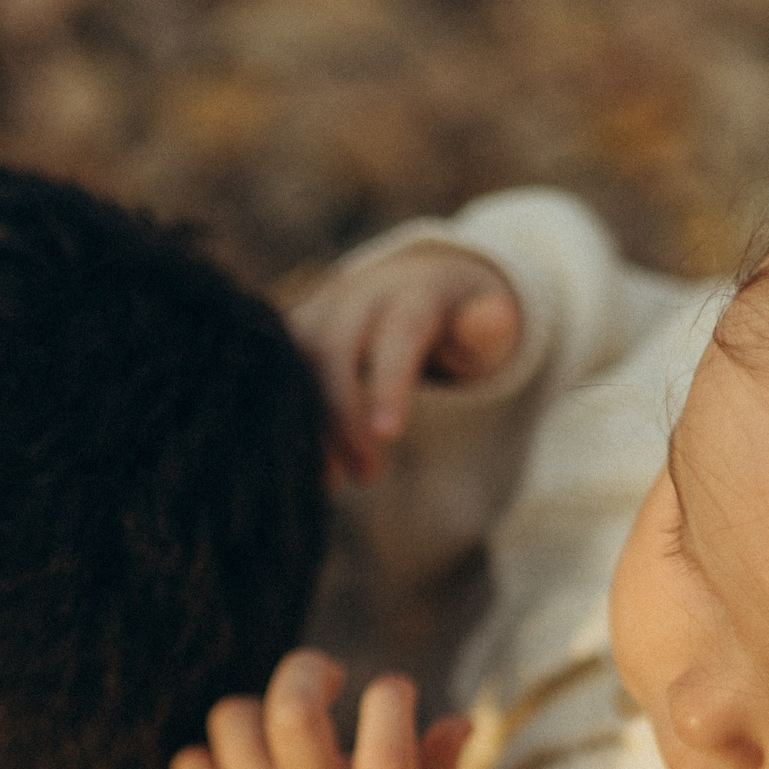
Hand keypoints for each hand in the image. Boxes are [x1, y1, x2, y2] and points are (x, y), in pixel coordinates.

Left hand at [172, 650, 471, 768]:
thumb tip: (458, 717)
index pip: (387, 744)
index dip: (394, 696)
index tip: (396, 697)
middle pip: (290, 712)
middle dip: (308, 670)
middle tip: (329, 681)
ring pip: (232, 721)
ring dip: (260, 709)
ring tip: (286, 731)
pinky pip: (191, 767)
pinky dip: (213, 757)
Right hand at [290, 245, 521, 482]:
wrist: (419, 290)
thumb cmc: (458, 323)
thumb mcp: (486, 326)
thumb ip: (487, 331)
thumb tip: (491, 315)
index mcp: (410, 291)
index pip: (397, 332)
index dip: (387, 382)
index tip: (386, 435)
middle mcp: (354, 296)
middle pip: (331, 346)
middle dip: (341, 414)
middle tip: (366, 476)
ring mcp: (318, 312)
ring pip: (291, 359)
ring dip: (305, 420)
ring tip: (328, 478)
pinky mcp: (293, 336)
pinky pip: (277, 375)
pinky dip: (287, 419)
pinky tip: (305, 464)